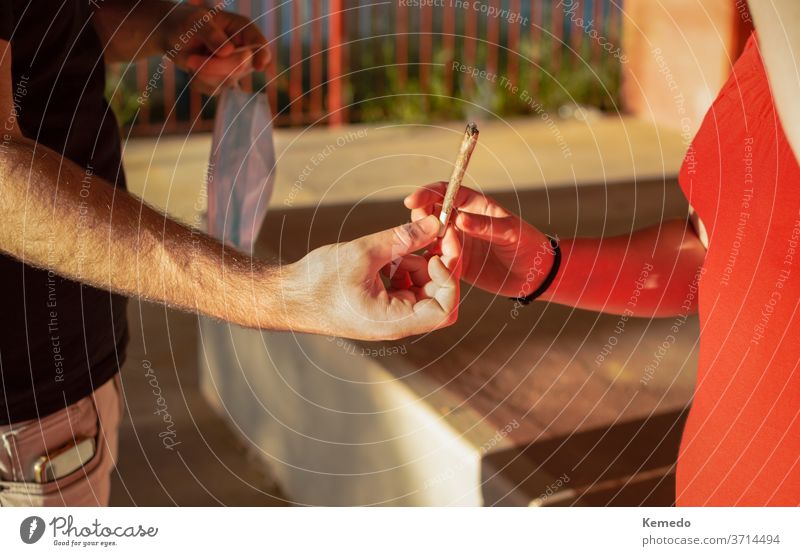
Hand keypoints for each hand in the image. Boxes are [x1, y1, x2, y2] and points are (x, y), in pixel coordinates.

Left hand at [164, 4, 270, 93]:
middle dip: (216, 66)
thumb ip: (211, 34)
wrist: (171, 36)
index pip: (259, 45)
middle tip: (191, 59)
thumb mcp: (195, 21)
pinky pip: (214, 90)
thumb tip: (228, 51)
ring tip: (191, 59)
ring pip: (227, 81)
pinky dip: (199, 81)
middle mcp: (243, 50)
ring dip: (204, 73)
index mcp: (242, 30)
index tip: (258, 66)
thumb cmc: (186, 22)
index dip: (262, 56)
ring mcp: (234, 68)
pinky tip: (193, 68)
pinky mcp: (223, 82)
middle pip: (241, 66)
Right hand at [283, 215, 460, 340]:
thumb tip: (435, 224)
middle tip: (430, 234)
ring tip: (395, 246)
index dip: (449, 278)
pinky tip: (385, 255)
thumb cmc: (318, 281)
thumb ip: (403, 238)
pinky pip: (405, 287)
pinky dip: (402, 267)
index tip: (438, 251)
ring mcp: (390, 316)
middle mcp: (397, 323)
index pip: (444, 308)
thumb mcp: (363, 253)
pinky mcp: (382, 306)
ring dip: (417, 263)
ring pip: (423, 289)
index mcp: (395, 321)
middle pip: (438, 296)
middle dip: (436, 264)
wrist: (286, 297)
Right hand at [404, 182, 552, 297]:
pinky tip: (427, 266)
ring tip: (425, 249)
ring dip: (423, 241)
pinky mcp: (456, 263)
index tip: (412, 201)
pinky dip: (429, 261)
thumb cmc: (528, 245)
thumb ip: (485, 226)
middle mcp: (462, 222)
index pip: (445, 192)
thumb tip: (458, 219)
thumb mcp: (510, 232)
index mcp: (474, 206)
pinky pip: (437, 260)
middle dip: (420, 218)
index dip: (427, 194)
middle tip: (418, 229)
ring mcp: (457, 243)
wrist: (535, 275)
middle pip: (431, 213)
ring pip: (430, 237)